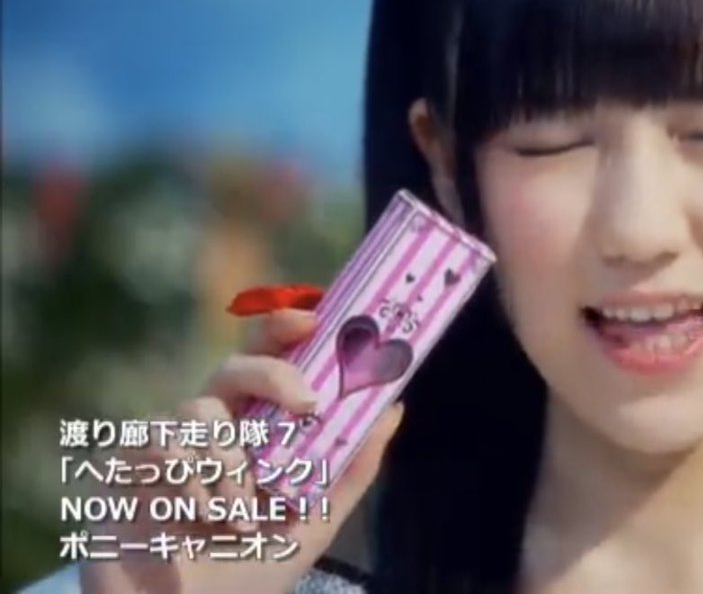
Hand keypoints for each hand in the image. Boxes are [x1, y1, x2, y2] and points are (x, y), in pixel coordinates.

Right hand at [80, 309, 403, 593]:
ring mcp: (166, 443)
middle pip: (233, 365)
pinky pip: (160, 446)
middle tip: (308, 402)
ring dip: (232, 465)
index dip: (282, 329)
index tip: (314, 319)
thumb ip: (352, 467)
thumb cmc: (251, 567)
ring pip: (200, 411)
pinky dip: (190, 483)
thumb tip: (395, 408)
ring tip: (240, 515)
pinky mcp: (125, 467)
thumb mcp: (314, 519)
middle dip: (273, 373)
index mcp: (252, 428)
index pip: (265, 360)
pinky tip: (199, 518)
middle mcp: (209, 427)